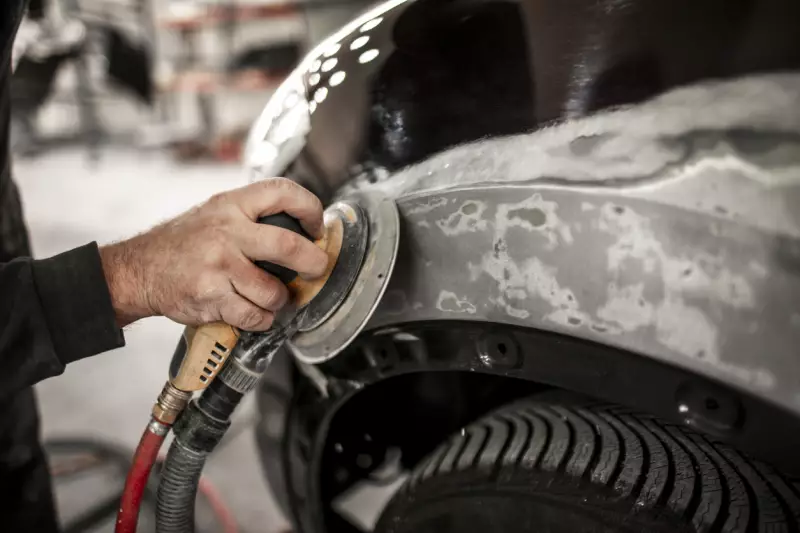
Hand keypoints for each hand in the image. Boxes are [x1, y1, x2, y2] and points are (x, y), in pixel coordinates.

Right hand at [99, 178, 327, 329]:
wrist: (140, 270)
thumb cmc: (184, 243)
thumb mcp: (216, 212)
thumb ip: (252, 215)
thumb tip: (303, 228)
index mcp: (231, 205)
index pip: (282, 192)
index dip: (310, 208)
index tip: (317, 227)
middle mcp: (226, 232)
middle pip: (289, 247)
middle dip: (313, 262)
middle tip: (317, 269)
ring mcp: (219, 266)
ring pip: (274, 291)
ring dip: (281, 299)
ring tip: (273, 297)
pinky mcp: (212, 297)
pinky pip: (254, 315)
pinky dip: (261, 319)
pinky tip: (254, 312)